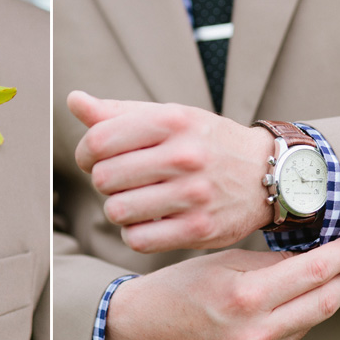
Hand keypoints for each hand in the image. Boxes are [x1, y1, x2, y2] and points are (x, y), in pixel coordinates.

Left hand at [68, 91, 275, 252]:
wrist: (266, 173)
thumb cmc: (205, 142)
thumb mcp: (169, 117)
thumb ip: (117, 112)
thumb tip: (74, 100)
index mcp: (172, 121)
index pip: (99, 141)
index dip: (85, 154)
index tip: (94, 160)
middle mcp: (185, 156)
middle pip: (105, 178)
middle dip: (104, 182)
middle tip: (121, 182)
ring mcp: (194, 195)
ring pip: (117, 212)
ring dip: (118, 209)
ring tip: (135, 201)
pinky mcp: (199, 230)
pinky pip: (138, 239)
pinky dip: (135, 233)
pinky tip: (148, 221)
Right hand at [104, 235, 339, 339]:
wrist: (140, 333)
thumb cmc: (176, 289)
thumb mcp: (219, 262)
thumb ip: (268, 262)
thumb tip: (311, 257)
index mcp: (245, 298)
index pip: (314, 272)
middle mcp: (257, 333)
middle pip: (327, 302)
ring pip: (312, 321)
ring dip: (323, 296)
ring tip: (324, 273)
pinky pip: (292, 337)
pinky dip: (298, 316)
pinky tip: (289, 300)